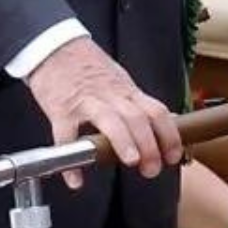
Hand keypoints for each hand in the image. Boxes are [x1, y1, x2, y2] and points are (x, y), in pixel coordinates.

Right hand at [23, 36, 180, 187]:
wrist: (54, 47)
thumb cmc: (87, 66)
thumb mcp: (119, 80)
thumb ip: (137, 102)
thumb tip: (164, 121)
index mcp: (127, 91)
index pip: (156, 111)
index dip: (169, 135)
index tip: (173, 156)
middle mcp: (110, 96)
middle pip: (137, 118)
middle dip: (150, 145)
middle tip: (152, 169)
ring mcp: (85, 102)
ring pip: (110, 120)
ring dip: (124, 142)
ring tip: (131, 162)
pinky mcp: (60, 110)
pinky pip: (65, 137)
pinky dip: (70, 162)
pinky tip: (75, 180)